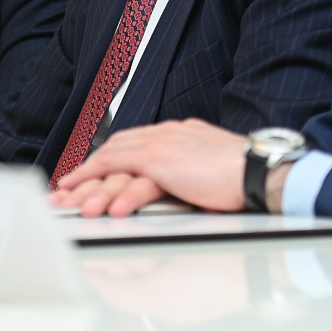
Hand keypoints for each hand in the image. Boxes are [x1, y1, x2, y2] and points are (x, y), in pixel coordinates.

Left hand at [49, 118, 247, 215]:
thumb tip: (192, 186)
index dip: (114, 158)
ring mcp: (162, 143)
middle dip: (91, 168)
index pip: (137, 142)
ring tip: (70, 198)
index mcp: (182, 133)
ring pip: (112, 157)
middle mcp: (168, 132)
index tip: (98, 171)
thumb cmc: (249, 176)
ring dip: (88, 179)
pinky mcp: (160, 158)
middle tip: (69, 186)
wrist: (262, 170)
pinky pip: (117, 165)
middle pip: (118, 146)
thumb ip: (197, 172)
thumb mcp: (216, 169)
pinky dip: (99, 180)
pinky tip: (90, 198)